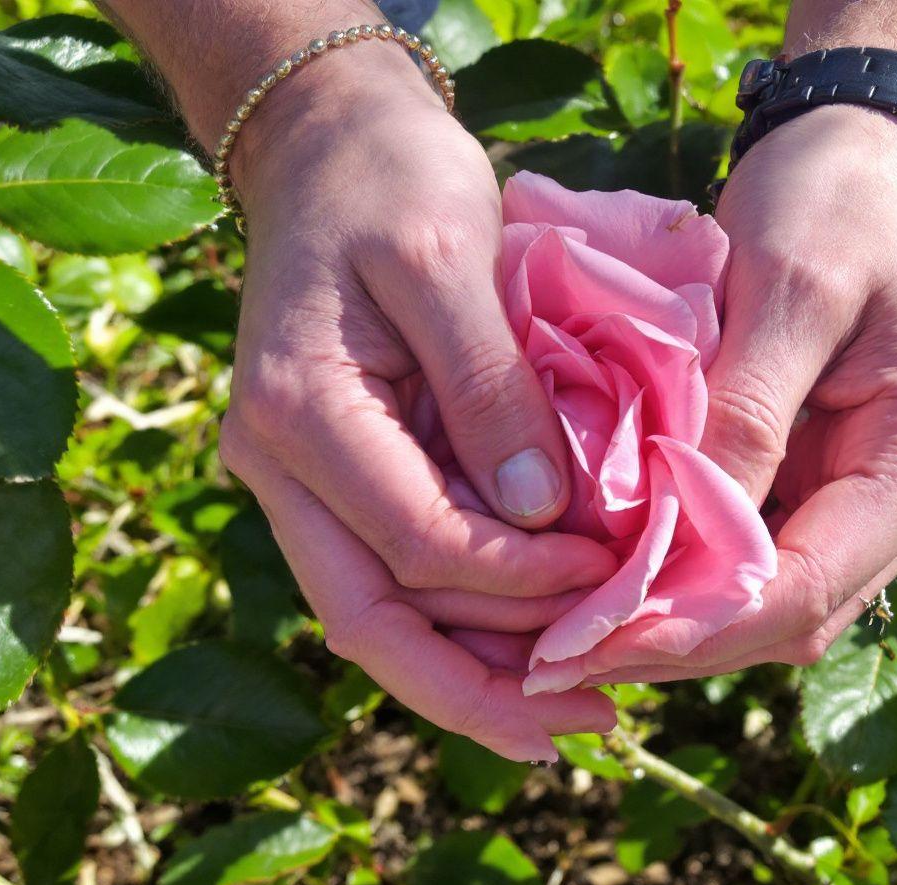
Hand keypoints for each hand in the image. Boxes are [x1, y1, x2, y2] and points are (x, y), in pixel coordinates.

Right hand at [217, 40, 616, 758]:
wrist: (329, 147)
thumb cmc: (389, 181)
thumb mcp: (447, 259)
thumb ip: (488, 388)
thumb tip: (541, 516)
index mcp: (297, 414)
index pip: (414, 541)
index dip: (518, 579)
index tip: (616, 578)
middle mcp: (279, 468)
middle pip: (374, 620)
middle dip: (481, 688)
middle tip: (589, 726)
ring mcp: (302, 480)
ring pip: (380, 615)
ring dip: (472, 672)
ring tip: (567, 717)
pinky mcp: (338, 476)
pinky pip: (394, 573)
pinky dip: (461, 621)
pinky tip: (529, 647)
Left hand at [580, 105, 896, 683]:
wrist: (879, 141)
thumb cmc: (840, 193)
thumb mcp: (790, 284)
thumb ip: (744, 411)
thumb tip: (678, 533)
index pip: (811, 584)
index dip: (697, 628)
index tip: (592, 640)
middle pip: (795, 612)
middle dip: (678, 638)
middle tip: (560, 649)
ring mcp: (883, 488)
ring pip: (777, 596)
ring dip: (680, 616)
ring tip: (574, 627)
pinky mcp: (838, 473)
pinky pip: (765, 548)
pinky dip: (693, 570)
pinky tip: (619, 573)